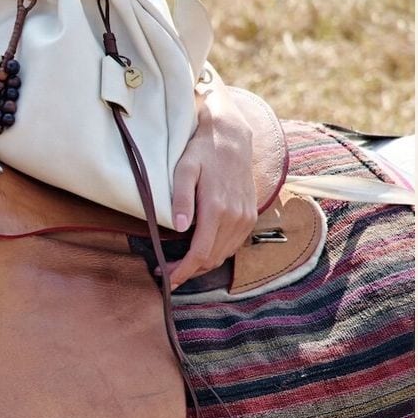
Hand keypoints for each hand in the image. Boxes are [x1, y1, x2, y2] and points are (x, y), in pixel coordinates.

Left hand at [165, 82, 257, 287]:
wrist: (232, 137)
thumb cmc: (202, 151)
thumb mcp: (184, 169)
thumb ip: (181, 198)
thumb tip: (180, 228)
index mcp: (217, 209)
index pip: (200, 254)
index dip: (183, 272)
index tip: (167, 280)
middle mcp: (235, 217)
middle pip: (211, 259)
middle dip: (189, 272)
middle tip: (168, 273)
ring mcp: (245, 217)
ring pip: (223, 255)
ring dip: (202, 265)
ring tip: (181, 265)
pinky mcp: (250, 215)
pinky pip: (233, 245)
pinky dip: (216, 253)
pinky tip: (201, 250)